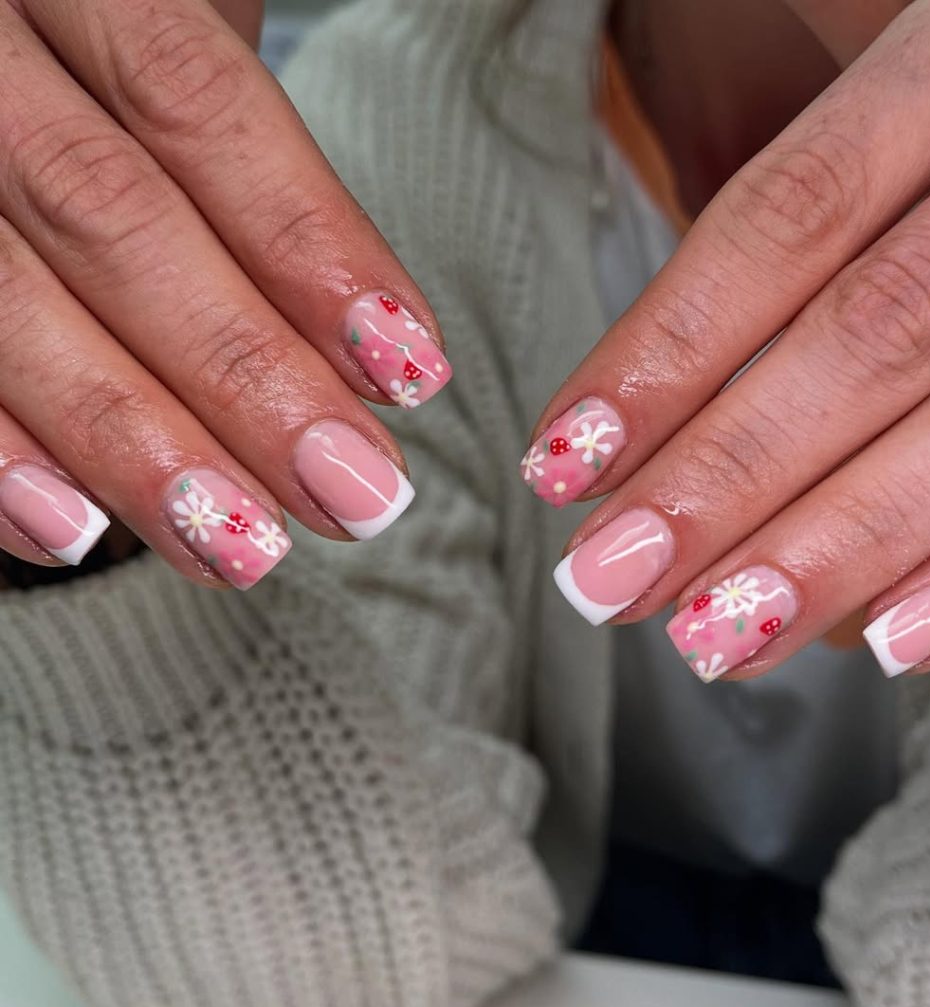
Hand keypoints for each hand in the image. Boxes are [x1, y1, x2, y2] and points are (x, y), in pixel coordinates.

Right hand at [0, 0, 450, 589]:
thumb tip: (371, 330)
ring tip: (243, 548)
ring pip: (1, 304)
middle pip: (110, 220)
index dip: (308, 243)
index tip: (408, 369)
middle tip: (355, 495)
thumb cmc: (81, 27)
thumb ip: (226, 138)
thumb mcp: (156, 12)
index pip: (195, 104)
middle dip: (244, 377)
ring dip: (130, 446)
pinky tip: (71, 531)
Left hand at [526, 0, 929, 677]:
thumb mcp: (885, 63)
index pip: (791, 214)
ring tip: (716, 637)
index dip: (667, 352)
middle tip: (613, 580)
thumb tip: (663, 427)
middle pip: (881, 331)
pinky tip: (889, 639)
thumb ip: (809, 205)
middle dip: (730, 479)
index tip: (564, 463)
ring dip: (840, 553)